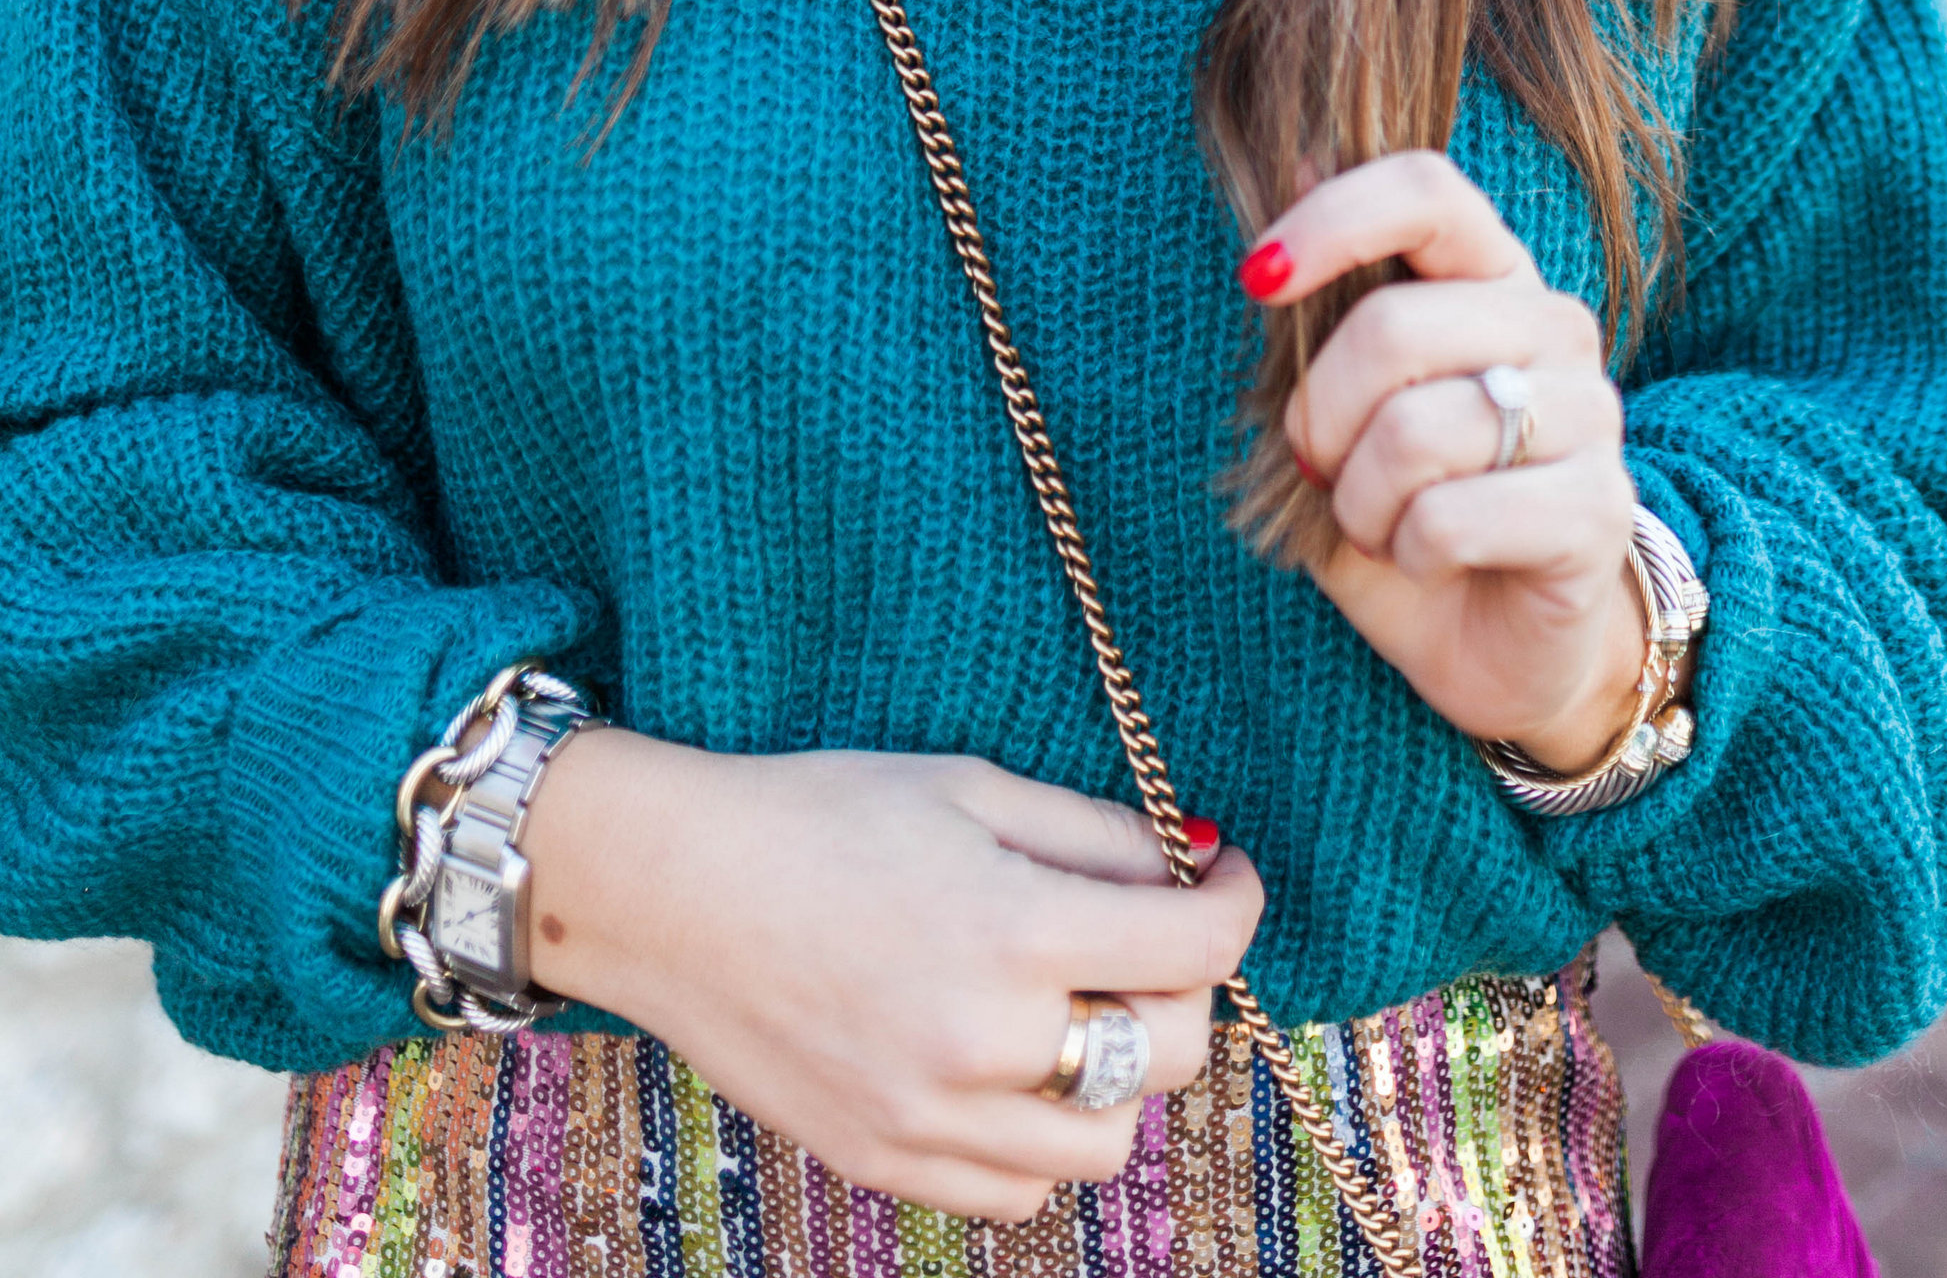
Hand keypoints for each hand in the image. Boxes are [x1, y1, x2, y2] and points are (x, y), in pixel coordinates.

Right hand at [520, 732, 1262, 1218]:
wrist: (674, 892)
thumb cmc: (822, 815)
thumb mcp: (971, 786)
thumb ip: (1095, 835)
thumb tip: (1192, 865)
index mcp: (1013, 930)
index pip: (1197, 948)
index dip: (1238, 901)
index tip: (1224, 873)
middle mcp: (984, 1042)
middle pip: (1175, 1054)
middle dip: (1188, 987)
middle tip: (1152, 937)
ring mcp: (932, 1120)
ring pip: (1108, 1145)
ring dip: (1124, 1075)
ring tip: (1081, 1008)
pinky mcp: (885, 1162)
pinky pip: (1018, 1193)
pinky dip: (1042, 1142)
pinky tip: (1014, 1070)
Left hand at [1246, 151, 1648, 772]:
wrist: (1498, 642)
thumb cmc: (1408, 505)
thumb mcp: (1346, 405)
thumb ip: (1329, 300)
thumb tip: (1298, 152)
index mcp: (1493, 275)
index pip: (1426, 192)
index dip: (1333, 220)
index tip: (1258, 279)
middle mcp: (1554, 327)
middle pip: (1394, 328)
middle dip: (1320, 416)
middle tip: (1319, 467)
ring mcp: (1589, 416)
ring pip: (1415, 432)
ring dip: (1360, 501)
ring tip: (1381, 524)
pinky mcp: (1598, 511)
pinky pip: (1449, 518)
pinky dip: (1408, 554)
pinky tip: (1430, 563)